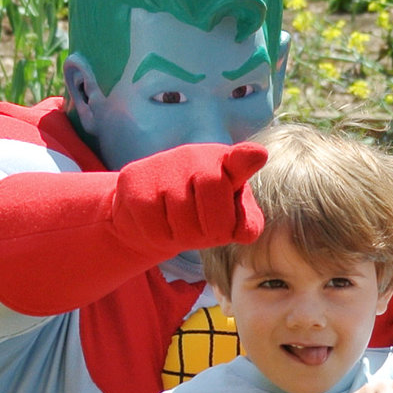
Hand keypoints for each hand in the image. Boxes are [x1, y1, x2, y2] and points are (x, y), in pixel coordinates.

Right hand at [118, 142, 267, 255]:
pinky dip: (160, 237)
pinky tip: (159, 223)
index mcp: (226, 163)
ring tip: (180, 225)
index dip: (246, 159)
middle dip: (213, 230)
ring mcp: (165, 166)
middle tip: (205, 231)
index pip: (239, 161)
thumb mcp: (230, 216)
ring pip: (184, 222)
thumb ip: (246, 223)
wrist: (147, 209)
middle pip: (214, 203)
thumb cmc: (201, 212)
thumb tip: (244, 231)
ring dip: (185, 238)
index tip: (257, 155)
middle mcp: (196, 157)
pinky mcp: (135, 181)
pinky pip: (155, 228)